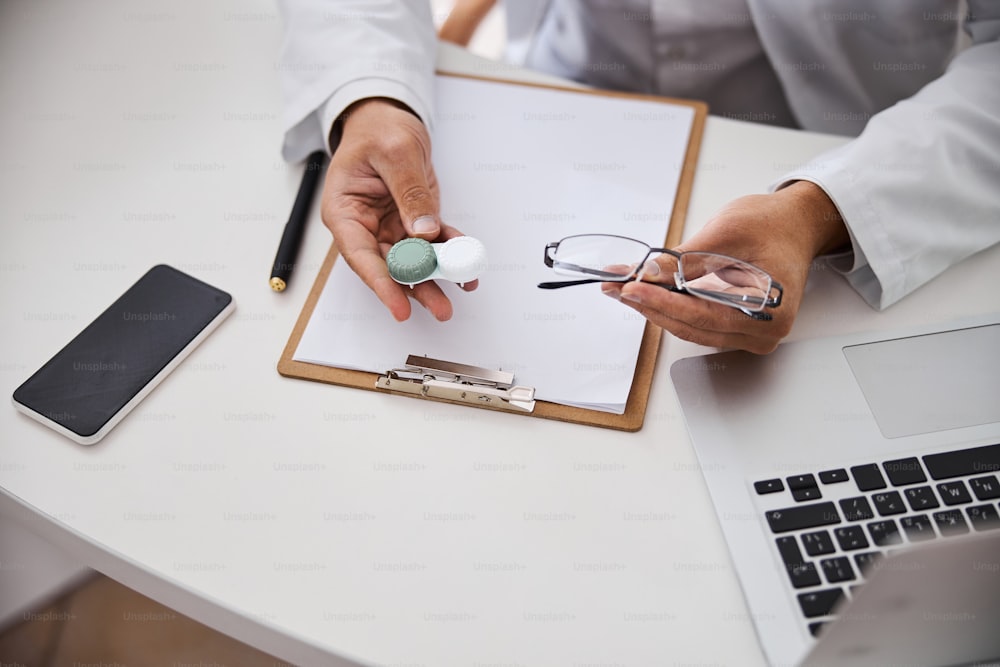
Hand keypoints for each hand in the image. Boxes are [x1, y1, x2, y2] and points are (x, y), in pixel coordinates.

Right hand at [321, 98, 476, 321]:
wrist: (387, 117)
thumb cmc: (378, 130)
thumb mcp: (395, 153)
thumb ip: (410, 193)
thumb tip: (425, 233)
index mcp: (344, 211)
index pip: (360, 255)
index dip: (381, 284)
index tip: (400, 307)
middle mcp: (365, 225)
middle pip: (390, 266)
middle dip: (416, 288)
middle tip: (441, 308)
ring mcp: (390, 226)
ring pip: (414, 261)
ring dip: (437, 277)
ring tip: (461, 290)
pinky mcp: (412, 221)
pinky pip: (434, 242)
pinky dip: (451, 252)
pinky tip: (468, 263)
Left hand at [602, 182, 848, 353]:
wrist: (795, 223)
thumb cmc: (772, 224)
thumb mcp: (725, 233)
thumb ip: (684, 260)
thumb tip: (645, 274)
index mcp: (771, 310)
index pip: (703, 315)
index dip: (661, 303)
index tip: (630, 288)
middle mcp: (763, 331)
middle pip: (693, 327)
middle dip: (651, 306)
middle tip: (617, 286)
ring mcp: (751, 334)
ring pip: (692, 329)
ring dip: (657, 309)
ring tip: (626, 288)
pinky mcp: (738, 328)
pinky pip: (699, 325)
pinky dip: (672, 309)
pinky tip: (649, 295)